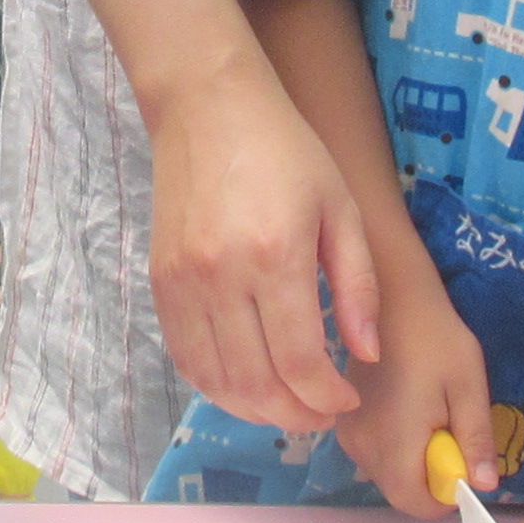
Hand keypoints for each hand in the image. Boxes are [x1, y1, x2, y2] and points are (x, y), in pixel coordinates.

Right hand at [149, 66, 379, 432]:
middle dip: (297, 414)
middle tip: (323, 413)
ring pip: (215, 381)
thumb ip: (357, 285)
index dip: (327, 396)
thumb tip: (364, 355)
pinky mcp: (159, 283)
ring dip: (256, 409)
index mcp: (276, 256)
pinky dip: (215, 386)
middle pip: (256, 384)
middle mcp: (222, 277)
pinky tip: (246, 384)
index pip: (300, 363)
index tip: (347, 397)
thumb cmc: (286, 152)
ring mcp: (183, 283)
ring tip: (289, 406)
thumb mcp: (341, 208)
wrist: (208, 107)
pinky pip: (185, 357)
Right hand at [336, 286, 497, 516]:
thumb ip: (475, 439)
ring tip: (427, 411)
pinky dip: (395, 443)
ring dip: (412, 459)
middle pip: (400, 491)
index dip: (445, 496)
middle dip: (430, 475)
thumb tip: (485, 486)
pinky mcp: (342, 420)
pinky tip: (406, 405)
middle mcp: (362, 445)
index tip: (461, 462)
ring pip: (386, 472)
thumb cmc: (435, 337)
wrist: (391, 298)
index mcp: (393, 442)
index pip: (415, 504)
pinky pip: (373, 452)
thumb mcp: (469, 386)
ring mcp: (347, 433)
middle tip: (446, 428)